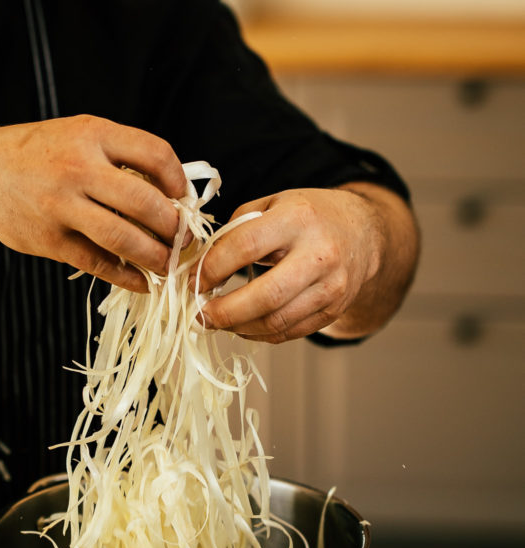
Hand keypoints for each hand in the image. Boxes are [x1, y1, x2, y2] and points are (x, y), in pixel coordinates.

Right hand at [0, 115, 187, 290]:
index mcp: (92, 135)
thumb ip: (117, 156)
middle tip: (182, 240)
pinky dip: (126, 277)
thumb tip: (168, 192)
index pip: (154, 153)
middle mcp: (79, 169)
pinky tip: (142, 282)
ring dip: (154, 257)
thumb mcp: (77, 136)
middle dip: (172, 227)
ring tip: (167, 266)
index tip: (183, 198)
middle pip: (144, 202)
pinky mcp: (51, 240)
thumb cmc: (35, 155)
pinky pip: (98, 263)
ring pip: (124, 238)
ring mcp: (63, 207)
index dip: (178, 180)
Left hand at [192, 185, 414, 343]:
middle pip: (265, 296)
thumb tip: (200, 266)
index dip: (213, 268)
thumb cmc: (308, 217)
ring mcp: (330, 287)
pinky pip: (288, 332)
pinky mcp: (332, 311)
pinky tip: (242, 326)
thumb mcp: (274, 205)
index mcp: (298, 219)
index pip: (246, 246)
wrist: (363, 234)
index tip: (193, 281)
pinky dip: (258, 334)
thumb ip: (236, 230)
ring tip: (217, 321)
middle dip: (224, 312)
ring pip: (276, 322)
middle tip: (200, 315)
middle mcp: (319, 254)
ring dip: (238, 328)